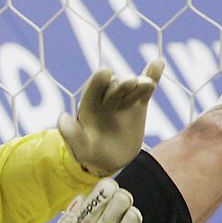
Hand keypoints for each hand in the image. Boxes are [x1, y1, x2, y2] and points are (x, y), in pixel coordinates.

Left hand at [58, 59, 164, 176]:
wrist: (110, 160)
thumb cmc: (89, 152)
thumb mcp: (80, 147)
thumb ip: (72, 134)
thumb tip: (62, 119)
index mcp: (90, 102)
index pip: (95, 86)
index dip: (99, 79)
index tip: (106, 73)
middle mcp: (106, 96)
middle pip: (116, 84)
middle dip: (122, 83)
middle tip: (130, 83)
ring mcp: (123, 99)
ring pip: (133, 86)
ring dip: (140, 82)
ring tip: (147, 84)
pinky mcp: (138, 104)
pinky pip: (146, 89)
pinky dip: (153, 76)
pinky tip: (159, 63)